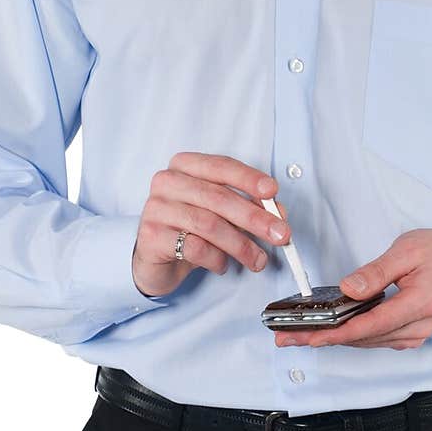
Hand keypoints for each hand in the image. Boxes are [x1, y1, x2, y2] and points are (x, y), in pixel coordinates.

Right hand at [132, 152, 290, 297]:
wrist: (155, 258)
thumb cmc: (190, 228)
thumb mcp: (222, 214)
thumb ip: (249, 207)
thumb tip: (278, 212)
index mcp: (185, 166)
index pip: (221, 166)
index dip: (249, 179)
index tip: (273, 191)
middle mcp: (167, 182)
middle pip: (219, 197)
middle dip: (255, 218)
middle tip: (281, 235)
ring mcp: (155, 208)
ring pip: (209, 225)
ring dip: (241, 245)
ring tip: (257, 260)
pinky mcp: (150, 236)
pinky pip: (194, 247)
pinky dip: (216, 259)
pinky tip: (223, 264)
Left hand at [273, 229, 431, 350]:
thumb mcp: (407, 251)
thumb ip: (377, 272)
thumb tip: (349, 289)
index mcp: (420, 304)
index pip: (371, 325)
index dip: (337, 333)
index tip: (310, 335)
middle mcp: (419, 326)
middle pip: (364, 339)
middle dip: (324, 339)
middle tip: (289, 336)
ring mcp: (415, 333)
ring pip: (369, 342)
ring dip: (334, 340)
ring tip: (301, 335)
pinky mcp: (410, 334)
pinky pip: (377, 339)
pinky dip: (352, 336)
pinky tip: (331, 331)